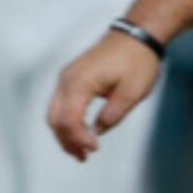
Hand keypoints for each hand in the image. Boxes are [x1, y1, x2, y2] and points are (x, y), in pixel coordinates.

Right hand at [49, 30, 165, 161]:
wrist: (137, 35)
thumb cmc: (137, 60)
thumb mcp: (131, 93)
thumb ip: (112, 116)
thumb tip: (96, 132)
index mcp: (80, 82)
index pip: (69, 119)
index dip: (79, 139)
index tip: (94, 149)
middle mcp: (67, 79)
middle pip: (55, 118)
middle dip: (67, 141)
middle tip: (84, 157)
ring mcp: (67, 76)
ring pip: (54, 112)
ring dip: (65, 134)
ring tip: (81, 151)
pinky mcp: (72, 77)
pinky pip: (61, 104)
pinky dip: (67, 121)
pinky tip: (80, 133)